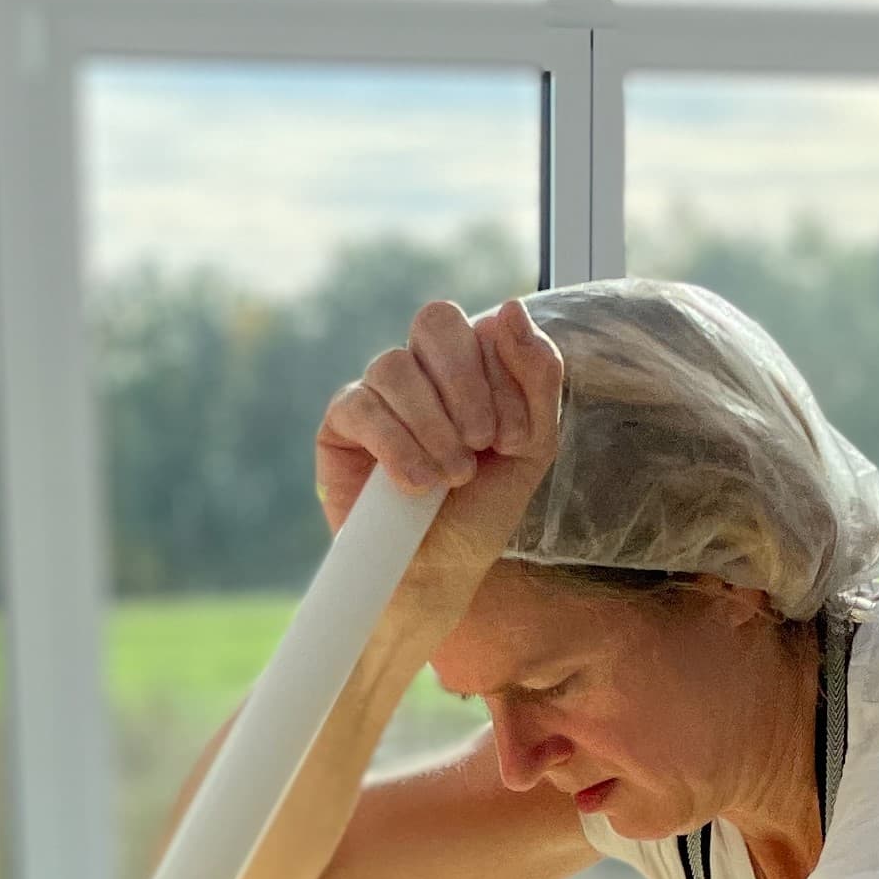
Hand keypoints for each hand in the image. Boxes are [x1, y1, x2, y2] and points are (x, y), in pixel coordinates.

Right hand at [315, 298, 562, 592]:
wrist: (439, 571)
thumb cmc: (482, 510)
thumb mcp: (532, 445)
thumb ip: (537, 375)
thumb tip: (510, 307)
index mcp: (471, 363)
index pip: (484, 325)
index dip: (502, 377)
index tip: (512, 442)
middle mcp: (423, 367)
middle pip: (436, 321)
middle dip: (467, 385)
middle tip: (481, 444)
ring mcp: (379, 391)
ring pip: (397, 365)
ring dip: (433, 427)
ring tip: (449, 477)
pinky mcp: (341, 423)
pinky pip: (362, 406)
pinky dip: (397, 446)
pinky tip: (415, 484)